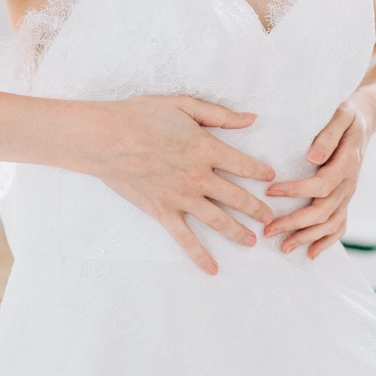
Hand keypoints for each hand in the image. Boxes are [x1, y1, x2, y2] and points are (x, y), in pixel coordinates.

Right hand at [86, 94, 276, 275]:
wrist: (105, 138)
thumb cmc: (141, 116)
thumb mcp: (183, 105)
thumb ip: (219, 115)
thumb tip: (251, 119)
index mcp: (206, 149)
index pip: (244, 165)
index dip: (261, 172)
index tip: (270, 178)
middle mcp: (198, 176)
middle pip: (237, 197)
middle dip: (257, 208)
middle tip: (270, 217)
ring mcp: (181, 197)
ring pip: (218, 220)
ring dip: (238, 232)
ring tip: (252, 241)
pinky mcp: (162, 212)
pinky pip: (185, 238)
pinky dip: (200, 255)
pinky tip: (213, 269)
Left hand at [262, 98, 371, 259]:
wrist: (365, 118)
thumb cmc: (347, 114)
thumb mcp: (341, 114)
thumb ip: (328, 135)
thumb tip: (312, 157)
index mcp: (347, 163)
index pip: (321, 184)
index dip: (296, 191)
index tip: (270, 191)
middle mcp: (349, 183)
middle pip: (323, 210)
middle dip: (295, 223)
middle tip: (268, 230)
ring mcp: (348, 193)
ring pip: (330, 223)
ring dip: (307, 237)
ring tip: (283, 247)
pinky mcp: (345, 198)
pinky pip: (340, 225)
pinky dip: (327, 242)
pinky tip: (311, 254)